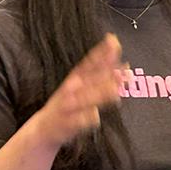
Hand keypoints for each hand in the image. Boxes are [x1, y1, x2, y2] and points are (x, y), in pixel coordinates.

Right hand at [34, 33, 123, 149]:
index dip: (101, 51)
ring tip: (116, 91)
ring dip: (101, 93)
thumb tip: (127, 67)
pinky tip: (96, 117)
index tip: (113, 41)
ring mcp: (69, 106)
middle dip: (107, 72)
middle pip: (91, 78)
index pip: (90, 62)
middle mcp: (71, 90)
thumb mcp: (81, 87)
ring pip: (86, 98)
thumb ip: (103, 77)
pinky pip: (79, 120)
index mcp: (75, 78)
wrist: (43, 128)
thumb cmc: (67, 105)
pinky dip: (88, 118)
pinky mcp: (68, 124)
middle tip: (125, 67)